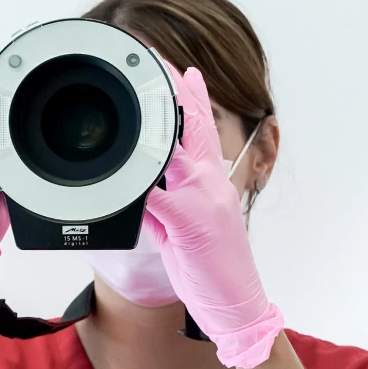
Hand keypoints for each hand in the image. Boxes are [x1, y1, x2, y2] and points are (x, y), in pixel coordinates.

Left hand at [142, 64, 284, 368]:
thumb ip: (159, 207)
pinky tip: (131, 171)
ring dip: (159, 129)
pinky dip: (144, 185)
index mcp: (211, 184)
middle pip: (193, 130)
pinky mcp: (191, 224)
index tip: (182, 70)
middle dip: (177, 95)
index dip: (192, 99)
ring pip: (177, 154)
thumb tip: (137, 193)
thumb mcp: (181, 231)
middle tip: (162, 63)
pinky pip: (161, 198)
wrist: (236, 305)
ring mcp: (203, 202)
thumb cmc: (212, 271)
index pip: (202, 132)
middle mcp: (210, 186)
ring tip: (144, 99)